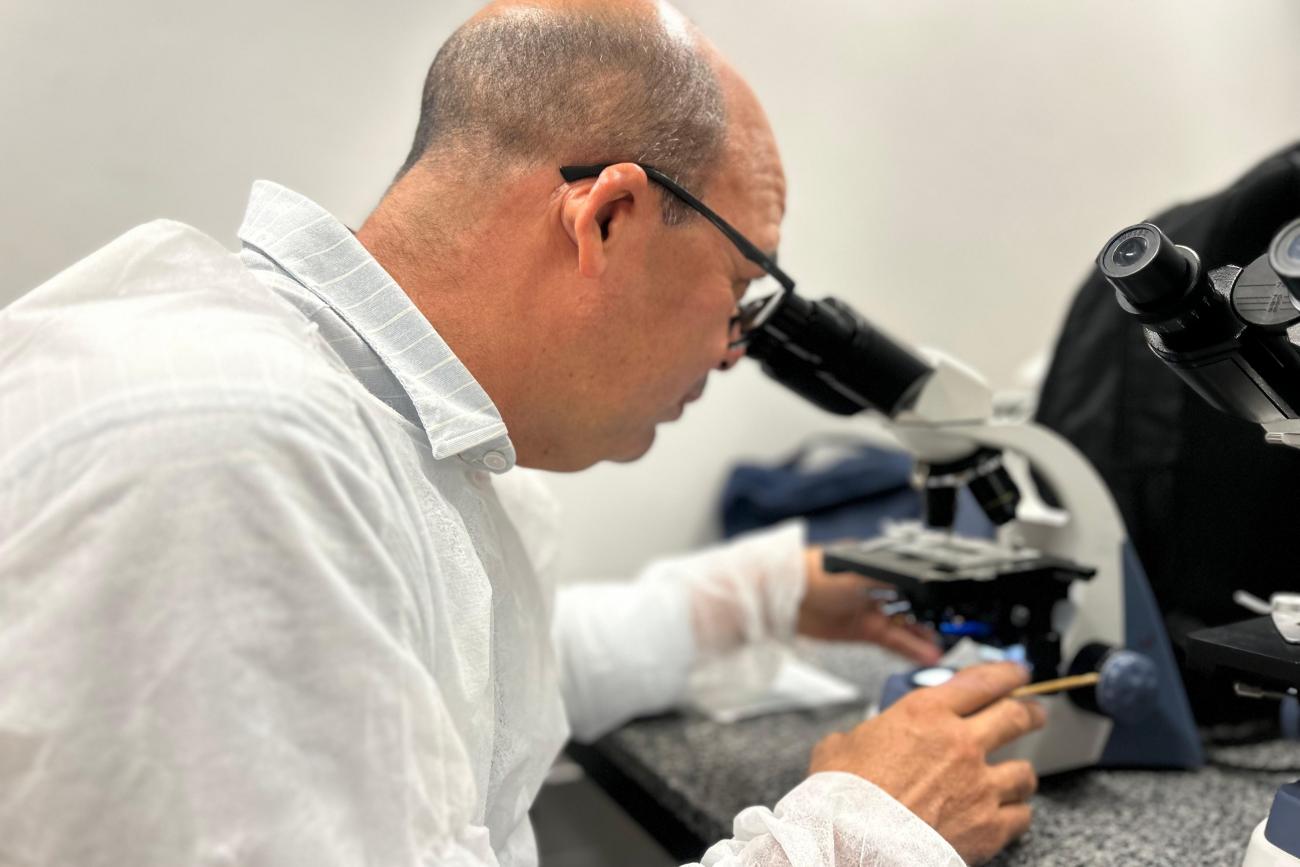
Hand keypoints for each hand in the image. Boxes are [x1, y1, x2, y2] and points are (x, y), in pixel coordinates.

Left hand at [797, 546, 941, 664]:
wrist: (786, 597)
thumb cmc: (818, 573)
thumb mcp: (861, 572)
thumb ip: (894, 579)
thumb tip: (923, 581)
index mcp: (882, 569)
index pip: (917, 582)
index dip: (935, 596)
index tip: (954, 608)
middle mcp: (881, 590)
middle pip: (915, 606)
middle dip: (935, 620)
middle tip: (957, 633)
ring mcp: (873, 612)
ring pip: (907, 627)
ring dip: (925, 639)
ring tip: (946, 651)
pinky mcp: (865, 632)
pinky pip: (894, 642)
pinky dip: (911, 650)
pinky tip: (928, 656)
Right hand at [808, 662, 1045, 865]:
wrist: (856, 845)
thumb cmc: (843, 797)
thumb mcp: (839, 747)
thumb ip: (862, 736)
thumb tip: (857, 742)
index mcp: (924, 713)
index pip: (980, 681)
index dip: (1005, 673)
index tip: (1017, 672)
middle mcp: (960, 743)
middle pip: (1016, 717)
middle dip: (1031, 712)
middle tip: (1034, 712)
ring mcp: (980, 786)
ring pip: (1025, 771)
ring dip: (1021, 772)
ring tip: (1017, 775)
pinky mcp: (989, 826)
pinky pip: (1022, 815)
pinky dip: (1016, 814)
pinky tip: (1008, 814)